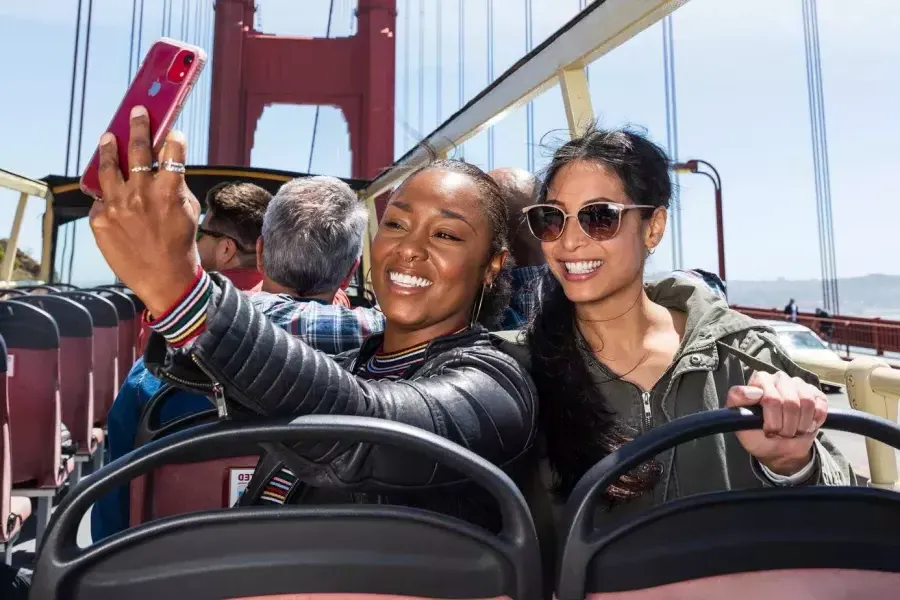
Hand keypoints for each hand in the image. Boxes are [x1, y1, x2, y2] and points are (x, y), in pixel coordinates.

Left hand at [89, 105, 200, 315]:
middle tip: (138, 112)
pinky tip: (111, 193)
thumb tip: (165, 167)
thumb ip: (176, 187)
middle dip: (138, 127)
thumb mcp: (189, 212)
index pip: (171, 153)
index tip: (173, 132)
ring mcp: (117, 206)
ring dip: (109, 148)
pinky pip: (102, 199)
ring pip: (108, 168)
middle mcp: (141, 194)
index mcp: (168, 191)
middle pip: (137, 149)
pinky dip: (108, 195)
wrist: (164, 279)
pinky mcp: (100, 220)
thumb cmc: (181, 245)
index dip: (174, 140)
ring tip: (108, 136)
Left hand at [726, 371, 827, 475]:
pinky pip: (820, 407)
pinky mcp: (816, 394)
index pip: (770, 398)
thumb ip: (737, 400)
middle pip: (790, 402)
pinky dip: (813, 422)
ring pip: (806, 404)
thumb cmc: (755, 433)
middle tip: (780, 433)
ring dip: (799, 426)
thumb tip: (755, 391)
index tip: (767, 429)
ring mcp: (799, 385)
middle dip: (785, 426)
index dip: (771, 419)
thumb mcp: (739, 420)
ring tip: (791, 430)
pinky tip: (805, 426)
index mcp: (759, 380)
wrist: (777, 449)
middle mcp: (779, 378)